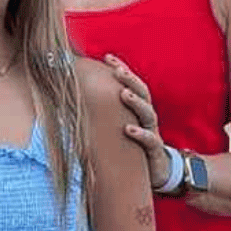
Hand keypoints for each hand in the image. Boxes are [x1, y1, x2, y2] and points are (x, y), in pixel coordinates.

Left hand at [103, 55, 168, 187]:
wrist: (155, 173)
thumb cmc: (132, 146)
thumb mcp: (119, 127)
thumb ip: (106, 113)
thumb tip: (75, 97)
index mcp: (139, 110)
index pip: (132, 84)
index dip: (122, 70)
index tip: (107, 57)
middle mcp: (147, 118)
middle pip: (143, 93)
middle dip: (130, 80)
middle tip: (117, 71)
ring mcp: (153, 133)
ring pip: (148, 113)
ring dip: (136, 102)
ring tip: (123, 94)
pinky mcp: (155, 151)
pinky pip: (150, 140)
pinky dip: (140, 133)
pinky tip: (128, 129)